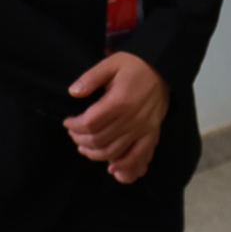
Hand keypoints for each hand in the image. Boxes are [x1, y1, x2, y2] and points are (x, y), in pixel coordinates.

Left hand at [65, 52, 168, 183]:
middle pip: (98, 140)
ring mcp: (142, 128)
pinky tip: (111, 167)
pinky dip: (124, 165)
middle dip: (80, 140)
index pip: (90, 123)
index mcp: (119, 101)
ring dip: (94, 153)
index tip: (68, 121)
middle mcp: (131, 119)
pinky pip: (138, 155)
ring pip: (113, 151)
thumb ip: (90, 78)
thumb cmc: (134, 66)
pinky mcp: (151, 133)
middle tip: (74, 133)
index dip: (74, 126)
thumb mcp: (110, 64)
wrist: (162, 68)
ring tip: (84, 147)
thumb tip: (73, 92)